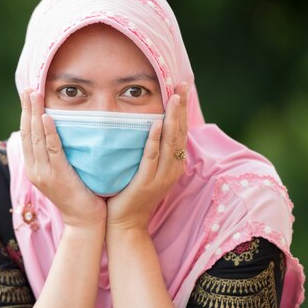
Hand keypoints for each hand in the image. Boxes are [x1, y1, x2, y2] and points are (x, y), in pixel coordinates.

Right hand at [19, 89, 106, 228]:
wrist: (85, 221)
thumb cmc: (80, 195)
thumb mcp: (65, 172)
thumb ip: (59, 155)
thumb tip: (62, 133)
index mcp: (35, 167)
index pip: (27, 135)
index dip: (26, 114)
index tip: (28, 96)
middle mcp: (35, 170)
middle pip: (28, 133)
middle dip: (27, 109)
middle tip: (28, 89)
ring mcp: (44, 174)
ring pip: (36, 138)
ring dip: (35, 114)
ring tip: (34, 95)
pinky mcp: (57, 176)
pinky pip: (52, 150)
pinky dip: (48, 133)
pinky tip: (46, 117)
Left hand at [106, 82, 189, 231]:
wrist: (125, 224)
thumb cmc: (131, 194)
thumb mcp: (145, 170)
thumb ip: (149, 150)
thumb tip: (145, 125)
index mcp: (173, 164)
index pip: (180, 131)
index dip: (182, 109)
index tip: (182, 87)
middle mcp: (172, 169)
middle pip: (179, 132)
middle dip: (181, 107)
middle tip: (182, 83)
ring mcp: (161, 176)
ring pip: (169, 142)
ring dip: (172, 118)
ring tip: (174, 96)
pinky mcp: (147, 183)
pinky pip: (151, 157)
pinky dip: (154, 140)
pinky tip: (155, 124)